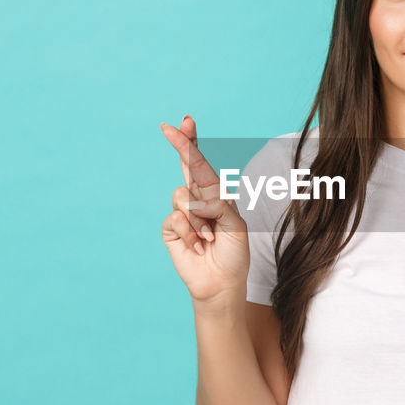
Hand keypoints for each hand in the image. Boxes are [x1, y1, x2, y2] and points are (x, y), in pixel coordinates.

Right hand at [159, 115, 249, 305]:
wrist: (222, 283)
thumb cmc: (233, 254)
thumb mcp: (236, 225)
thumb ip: (218, 205)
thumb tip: (193, 199)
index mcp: (216, 194)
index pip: (202, 164)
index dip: (192, 142)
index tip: (185, 121)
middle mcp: (198, 199)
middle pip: (186, 165)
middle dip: (180, 144)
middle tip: (169, 126)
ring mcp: (182, 213)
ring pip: (183, 197)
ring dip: (200, 220)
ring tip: (209, 238)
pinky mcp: (170, 229)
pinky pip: (176, 219)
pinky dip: (191, 233)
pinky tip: (198, 247)